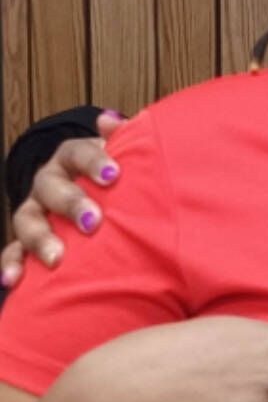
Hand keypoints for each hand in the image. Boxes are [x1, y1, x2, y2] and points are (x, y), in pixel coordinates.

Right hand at [1, 113, 123, 286]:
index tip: (113, 175)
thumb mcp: (119, 156)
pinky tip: (12, 281)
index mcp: (71, 158)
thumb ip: (122, 140)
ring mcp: (34, 211)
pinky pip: (12, 251)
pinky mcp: (25, 240)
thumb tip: (110, 120)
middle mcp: (48, 182)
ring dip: (39, 238)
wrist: (90, 195)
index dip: (94, 161)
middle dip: (71, 203)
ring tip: (56, 258)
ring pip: (27, 220)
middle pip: (51, 187)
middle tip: (92, 222)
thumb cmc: (111, 180)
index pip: (78, 152)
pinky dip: (10, 265)